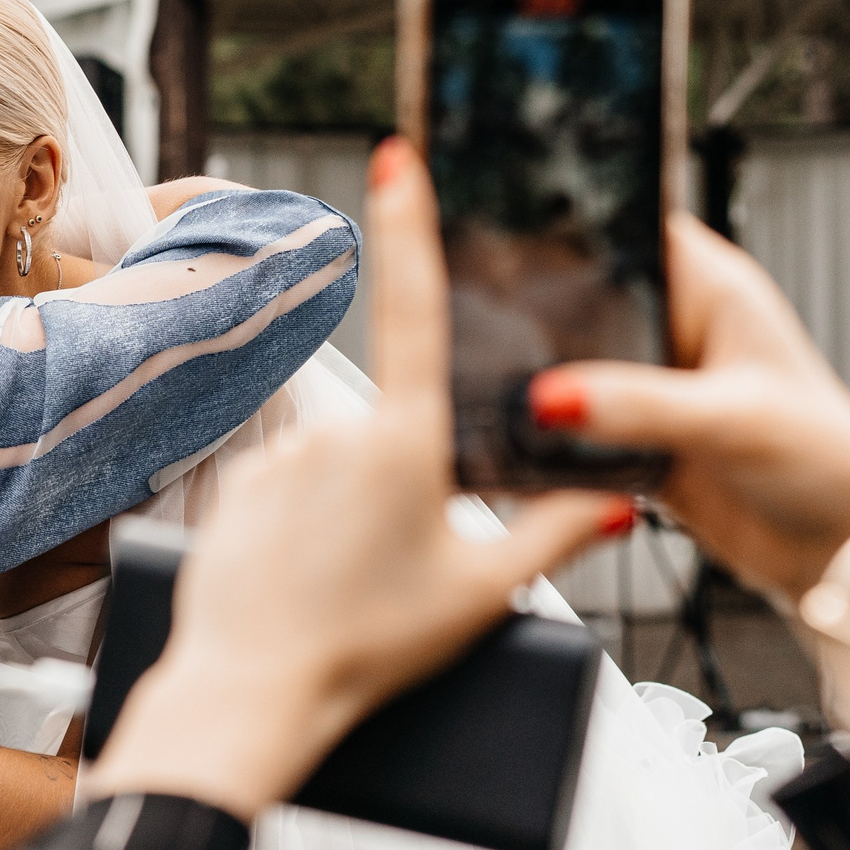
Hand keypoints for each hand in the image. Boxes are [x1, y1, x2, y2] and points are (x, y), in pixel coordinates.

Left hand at [86, 140, 625, 822]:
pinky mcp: (233, 487)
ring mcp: (278, 457)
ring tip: (349, 589)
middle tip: (394, 570)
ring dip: (349, 512)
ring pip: (335, 469)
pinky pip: (284, 493)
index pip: (416, 310)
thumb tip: (617, 493)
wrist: (252, 691)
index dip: (411, 229)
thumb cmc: (372, 647)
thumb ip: (554, 532)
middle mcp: (337, 432)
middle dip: (403, 485)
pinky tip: (304, 583)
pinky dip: (300, 530)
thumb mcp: (482, 593)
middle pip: (392, 431)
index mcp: (408, 442)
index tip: (394, 158)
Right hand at [532, 214, 849, 605]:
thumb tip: (551, 397)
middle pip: (586, 298)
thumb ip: (640, 404)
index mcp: (711, 290)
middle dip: (540, 312)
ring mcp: (652, 386)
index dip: (576, 226)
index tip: (511, 239)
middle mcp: (677, 330)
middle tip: (487, 325)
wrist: (836, 550)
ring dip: (542, 381)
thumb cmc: (825, 461)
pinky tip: (521, 440)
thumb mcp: (731, 420)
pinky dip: (548, 436)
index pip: (632, 229)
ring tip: (494, 387)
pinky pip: (572, 428)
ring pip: (572, 365)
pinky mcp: (634, 439)